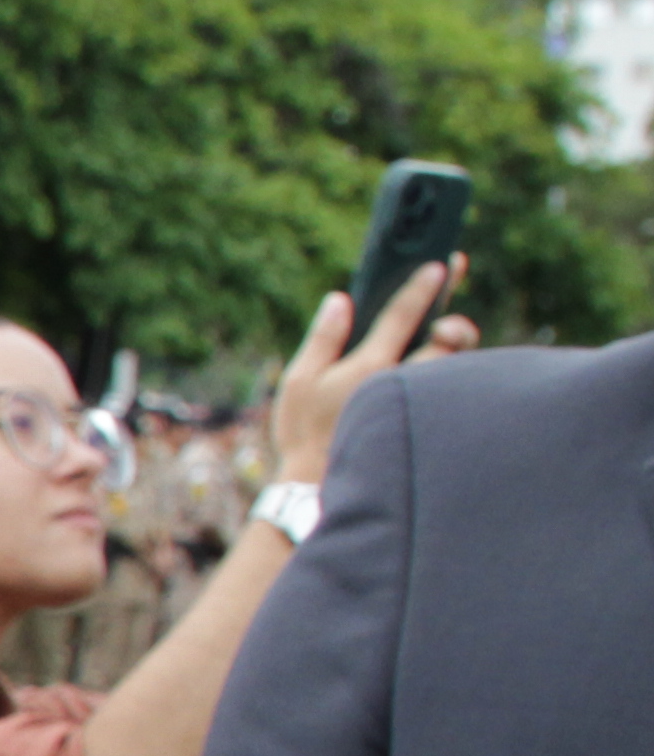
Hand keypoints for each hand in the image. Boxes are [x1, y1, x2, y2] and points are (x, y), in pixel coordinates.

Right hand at [268, 259, 475, 484]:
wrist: (318, 491)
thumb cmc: (303, 435)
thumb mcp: (299, 382)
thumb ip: (323, 338)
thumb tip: (340, 300)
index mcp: (368, 367)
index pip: (403, 316)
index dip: (423, 287)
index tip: (444, 264)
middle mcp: (401, 383)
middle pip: (446, 340)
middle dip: (455, 321)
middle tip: (453, 311)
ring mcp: (418, 405)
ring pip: (453, 367)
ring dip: (456, 348)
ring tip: (449, 337)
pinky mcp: (428, 424)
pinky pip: (450, 392)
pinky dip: (451, 376)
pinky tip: (444, 371)